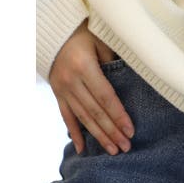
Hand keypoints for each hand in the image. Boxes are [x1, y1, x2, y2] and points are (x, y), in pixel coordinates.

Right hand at [47, 19, 135, 155]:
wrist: (53, 31)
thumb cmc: (84, 34)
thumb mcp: (101, 41)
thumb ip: (113, 61)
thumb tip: (130, 82)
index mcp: (84, 67)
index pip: (105, 97)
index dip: (118, 115)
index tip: (130, 130)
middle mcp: (71, 81)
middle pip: (95, 111)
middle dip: (111, 131)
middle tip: (125, 147)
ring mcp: (62, 89)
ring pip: (82, 117)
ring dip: (98, 135)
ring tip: (112, 150)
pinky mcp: (57, 93)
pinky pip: (66, 116)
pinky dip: (75, 132)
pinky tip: (82, 148)